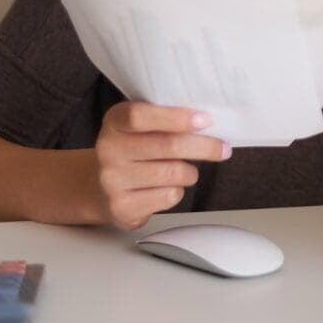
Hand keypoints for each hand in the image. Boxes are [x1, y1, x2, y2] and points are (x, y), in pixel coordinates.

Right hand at [93, 101, 231, 230]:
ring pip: (173, 173)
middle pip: (167, 145)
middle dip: (204, 147)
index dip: (176, 118)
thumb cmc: (134, 151)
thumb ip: (166, 120)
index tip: (205, 120)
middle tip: (223, 148)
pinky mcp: (122, 207)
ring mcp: (112, 180)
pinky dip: (177, 191)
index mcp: (115, 122)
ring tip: (185, 170)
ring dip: (190, 172)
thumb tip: (209, 124)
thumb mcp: (140, 128)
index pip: (141, 116)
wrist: (99, 188)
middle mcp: (108, 149)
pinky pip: (168, 196)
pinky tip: (167, 187)